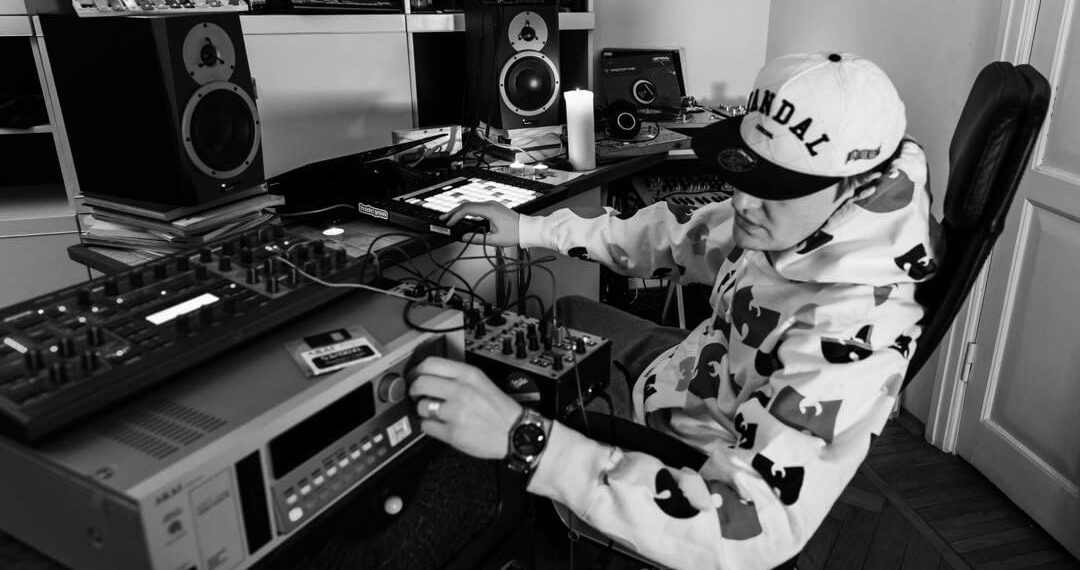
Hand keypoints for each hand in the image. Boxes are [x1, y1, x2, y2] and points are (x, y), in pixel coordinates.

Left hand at [407, 356, 523, 459]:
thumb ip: (457, 376)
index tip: (413, 375)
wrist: (515, 432)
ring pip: (421, 406)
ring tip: (434, 412)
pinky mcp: (452, 432)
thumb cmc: (499, 409)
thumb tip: (428, 375)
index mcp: (468, 375)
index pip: (430, 364)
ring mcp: (456, 412)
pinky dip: (429, 426)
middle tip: (416, 394)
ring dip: (423, 410)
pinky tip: (439, 424)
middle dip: (414, 390)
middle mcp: (461, 391)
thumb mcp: (481, 382)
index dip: (416, 370)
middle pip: (421, 383)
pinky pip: (426, 426)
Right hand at [440, 201, 519, 246]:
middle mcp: (490, 205)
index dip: (455, 216)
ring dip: (460, 211)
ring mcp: (492, 205)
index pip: (467, 210)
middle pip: (466, 205)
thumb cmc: (515, 233)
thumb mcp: (495, 240)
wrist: (527, 229)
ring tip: (451, 218)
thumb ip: (478, 239)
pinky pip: (477, 206)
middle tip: (443, 218)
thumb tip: (464, 238)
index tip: (449, 223)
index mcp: (489, 210)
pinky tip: (463, 216)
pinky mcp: (493, 207)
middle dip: (453, 212)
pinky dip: (468, 211)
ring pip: (471, 205)